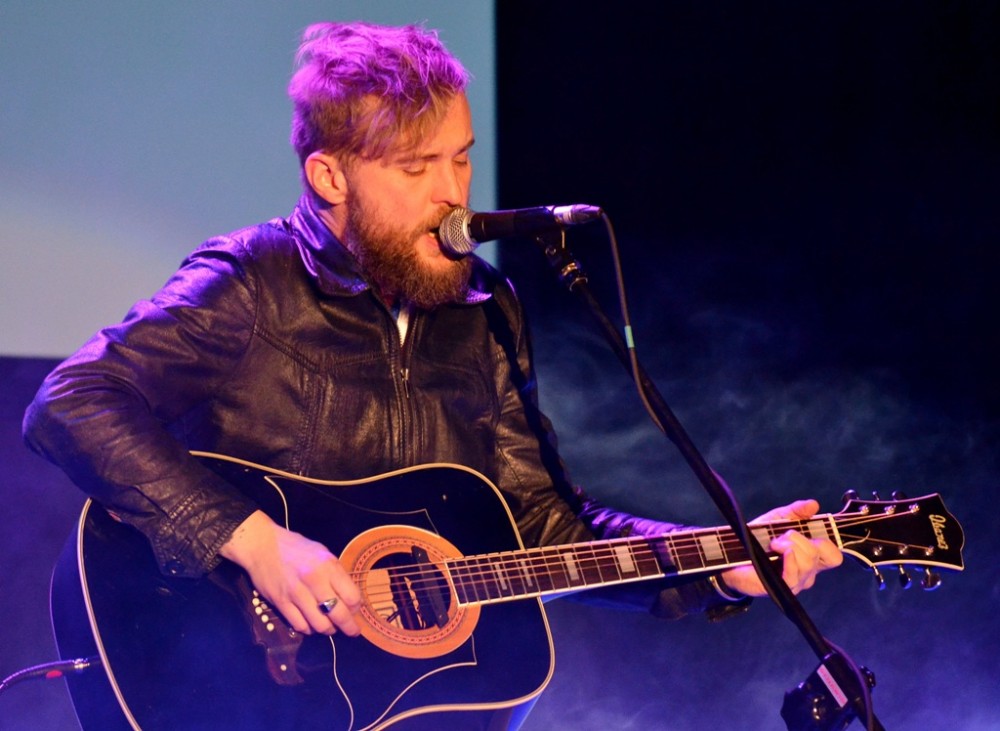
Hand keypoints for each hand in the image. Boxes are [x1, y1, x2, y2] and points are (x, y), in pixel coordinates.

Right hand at [219, 510, 362, 635]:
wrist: (262, 545)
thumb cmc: (296, 547)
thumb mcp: (322, 553)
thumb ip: (336, 574)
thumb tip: (349, 597)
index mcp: (328, 566)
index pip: (351, 596)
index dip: (357, 607)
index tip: (356, 610)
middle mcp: (314, 581)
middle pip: (338, 614)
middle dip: (349, 627)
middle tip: (352, 631)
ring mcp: (296, 594)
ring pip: (320, 625)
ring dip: (329, 630)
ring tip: (331, 628)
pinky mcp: (280, 603)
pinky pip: (300, 625)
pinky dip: (309, 629)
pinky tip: (312, 625)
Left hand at [719, 499, 842, 596]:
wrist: (730, 558)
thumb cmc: (756, 541)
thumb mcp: (777, 520)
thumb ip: (796, 512)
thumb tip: (813, 504)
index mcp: (810, 557)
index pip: (834, 556)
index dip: (828, 542)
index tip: (810, 530)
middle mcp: (807, 572)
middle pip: (820, 554)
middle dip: (801, 538)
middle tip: (781, 536)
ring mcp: (795, 582)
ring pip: (808, 563)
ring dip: (790, 545)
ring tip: (773, 543)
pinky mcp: (780, 588)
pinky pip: (793, 575)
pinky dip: (789, 559)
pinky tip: (779, 551)